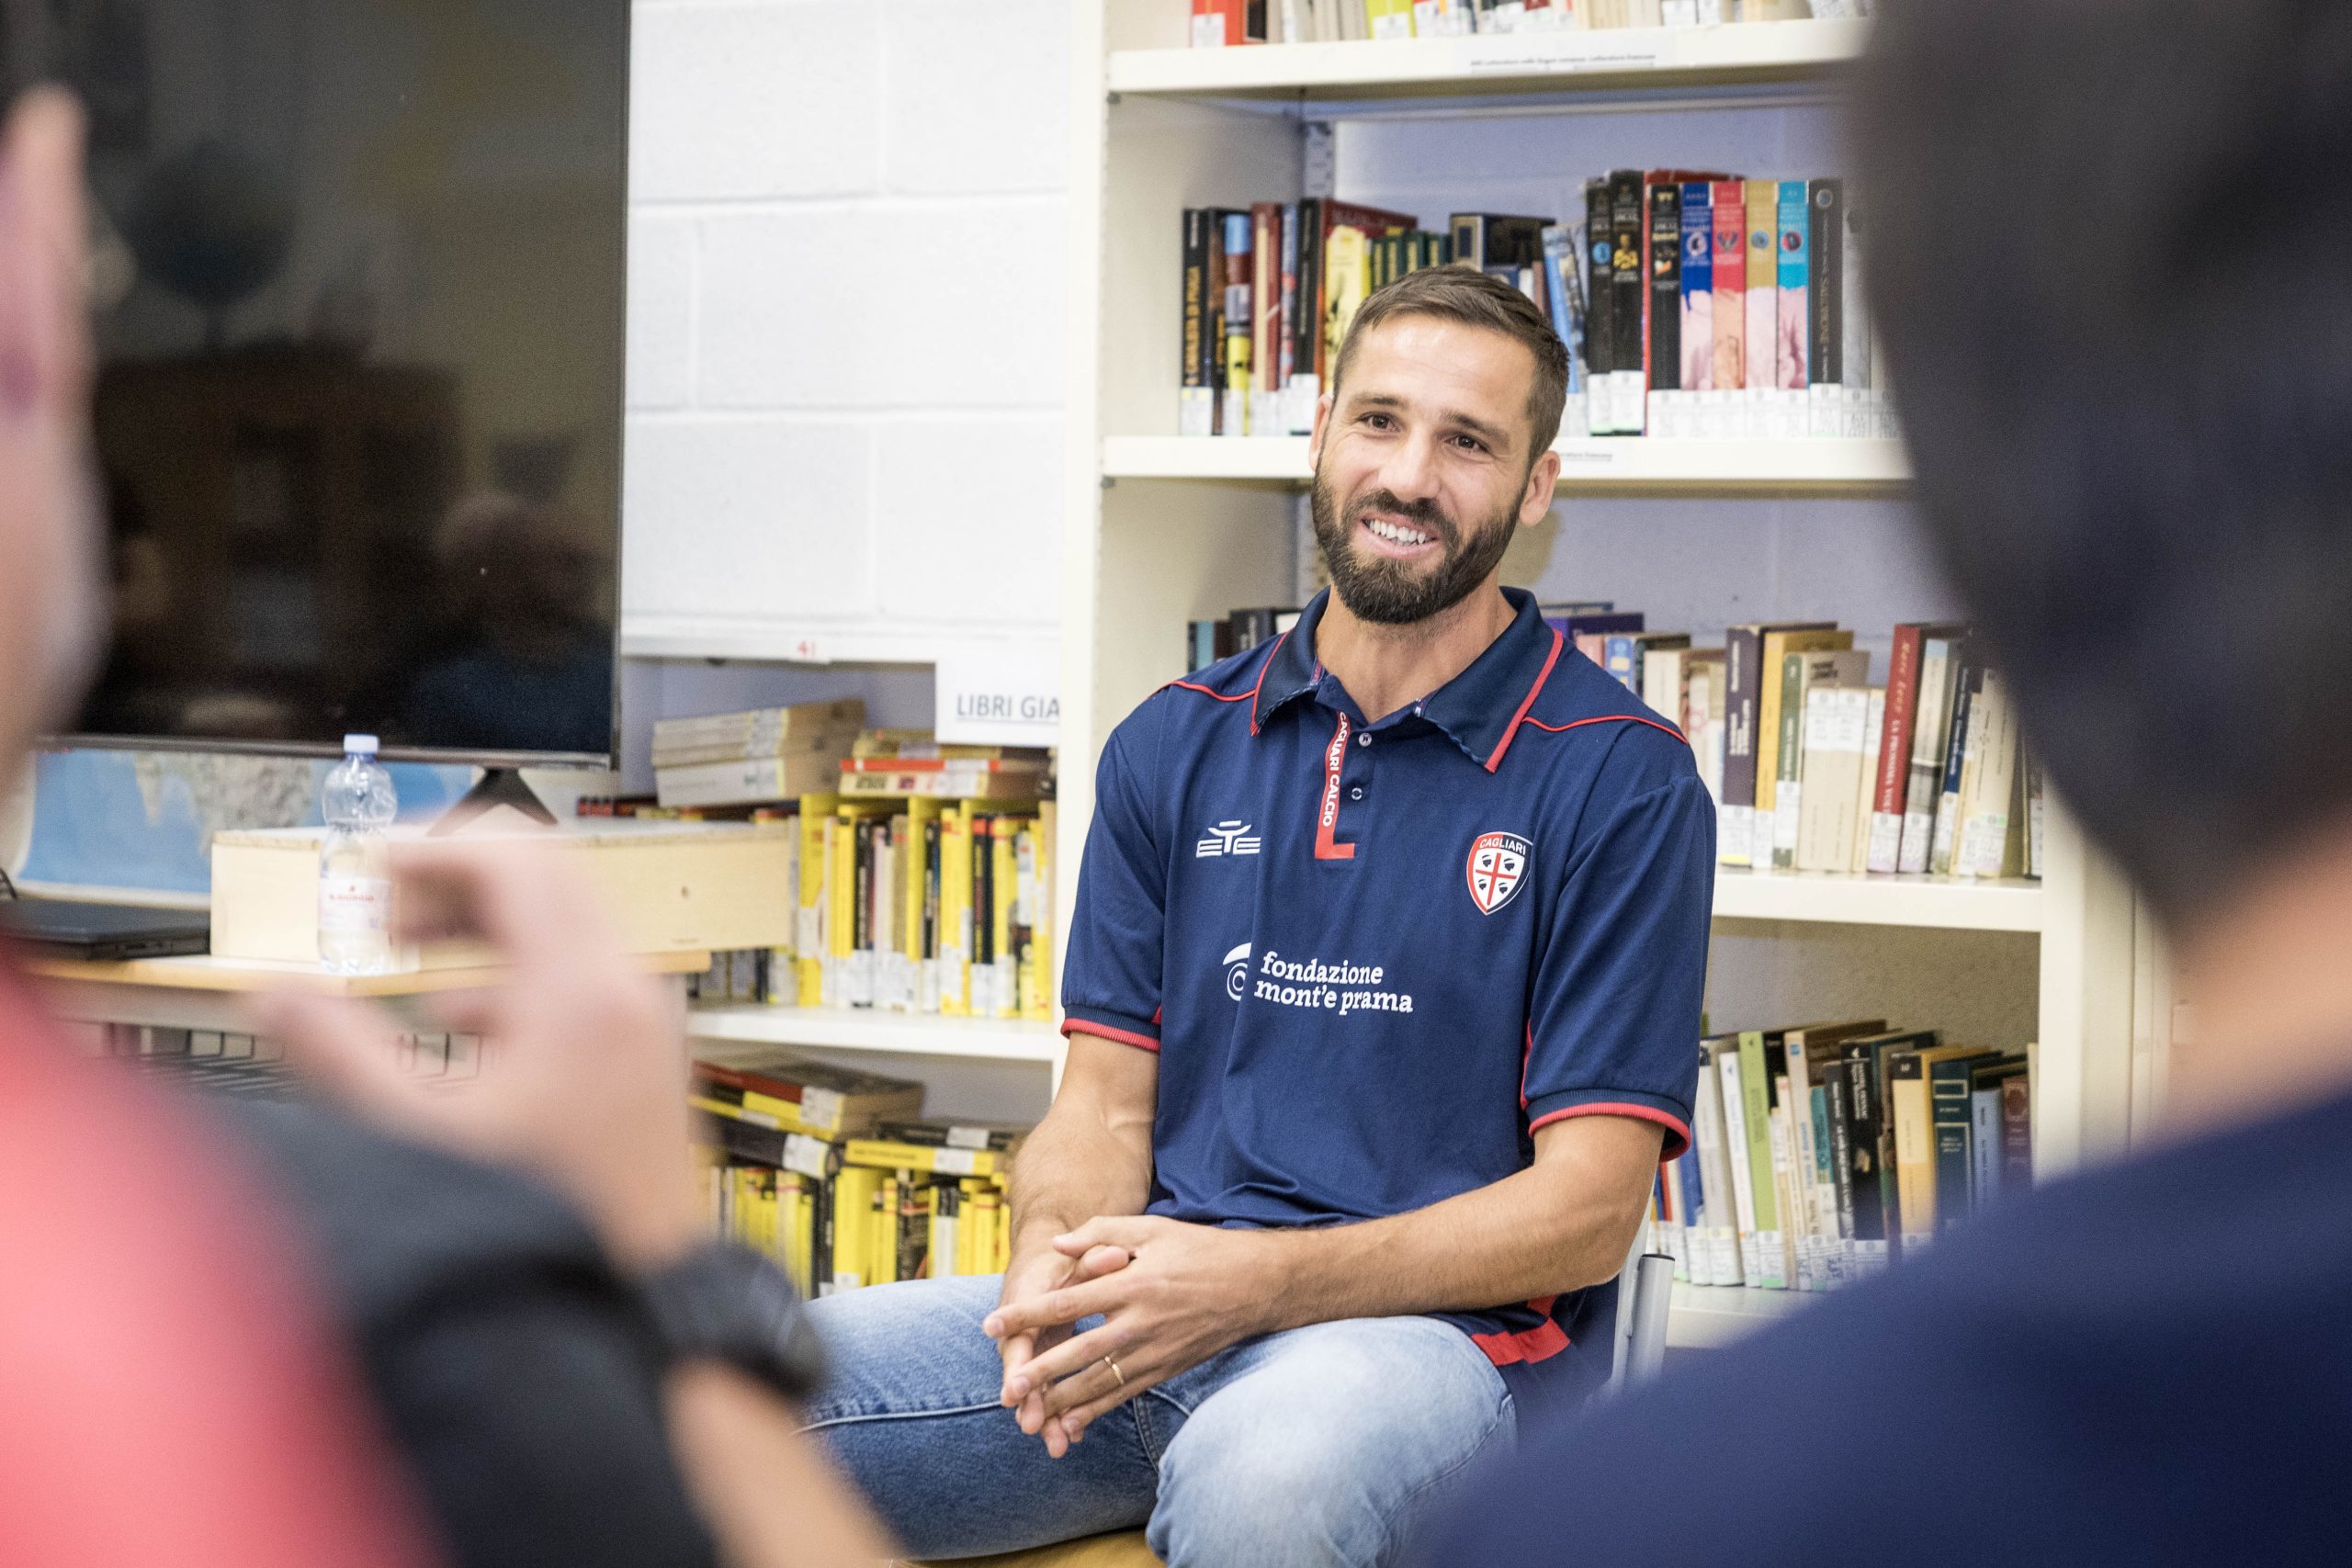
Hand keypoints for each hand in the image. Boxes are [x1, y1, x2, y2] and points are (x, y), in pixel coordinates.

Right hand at [255, 838, 703, 1273]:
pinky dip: (514, 974)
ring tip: (401, 957)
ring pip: (564, 924)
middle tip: (381, 910)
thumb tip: (272, 993)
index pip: (515, 859)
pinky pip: (580, 975)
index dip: (433, 848)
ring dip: (480, 927)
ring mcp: (647, 1019)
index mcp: (582, 992)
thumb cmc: (546, 1226)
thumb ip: (339, 1056)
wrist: (643, 1297)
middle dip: (453, 879)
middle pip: (546, 875)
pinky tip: (455, 1025)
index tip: (368, 865)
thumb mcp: (420, 1140)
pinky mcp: (645, 1052)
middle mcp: (629, 989)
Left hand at [984, 1216, 1279, 1450]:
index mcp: (1131, 1282)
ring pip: (1099, 1381)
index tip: (991, 1324)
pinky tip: (1070, 1422)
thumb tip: (1057, 1245)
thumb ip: (1101, 1232)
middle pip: (1078, 1350)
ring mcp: (1154, 1349)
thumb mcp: (1152, 1228)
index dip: (1026, 1314)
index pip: (1067, 1301)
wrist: (1254, 1284)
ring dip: (1061, 1399)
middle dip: (1039, 1371)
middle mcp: (1140, 1321)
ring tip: (1027, 1411)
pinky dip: (1096, 1410)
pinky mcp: (1166, 1368)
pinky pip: (1125, 1394)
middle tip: (1005, 1387)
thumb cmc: (1199, 1249)